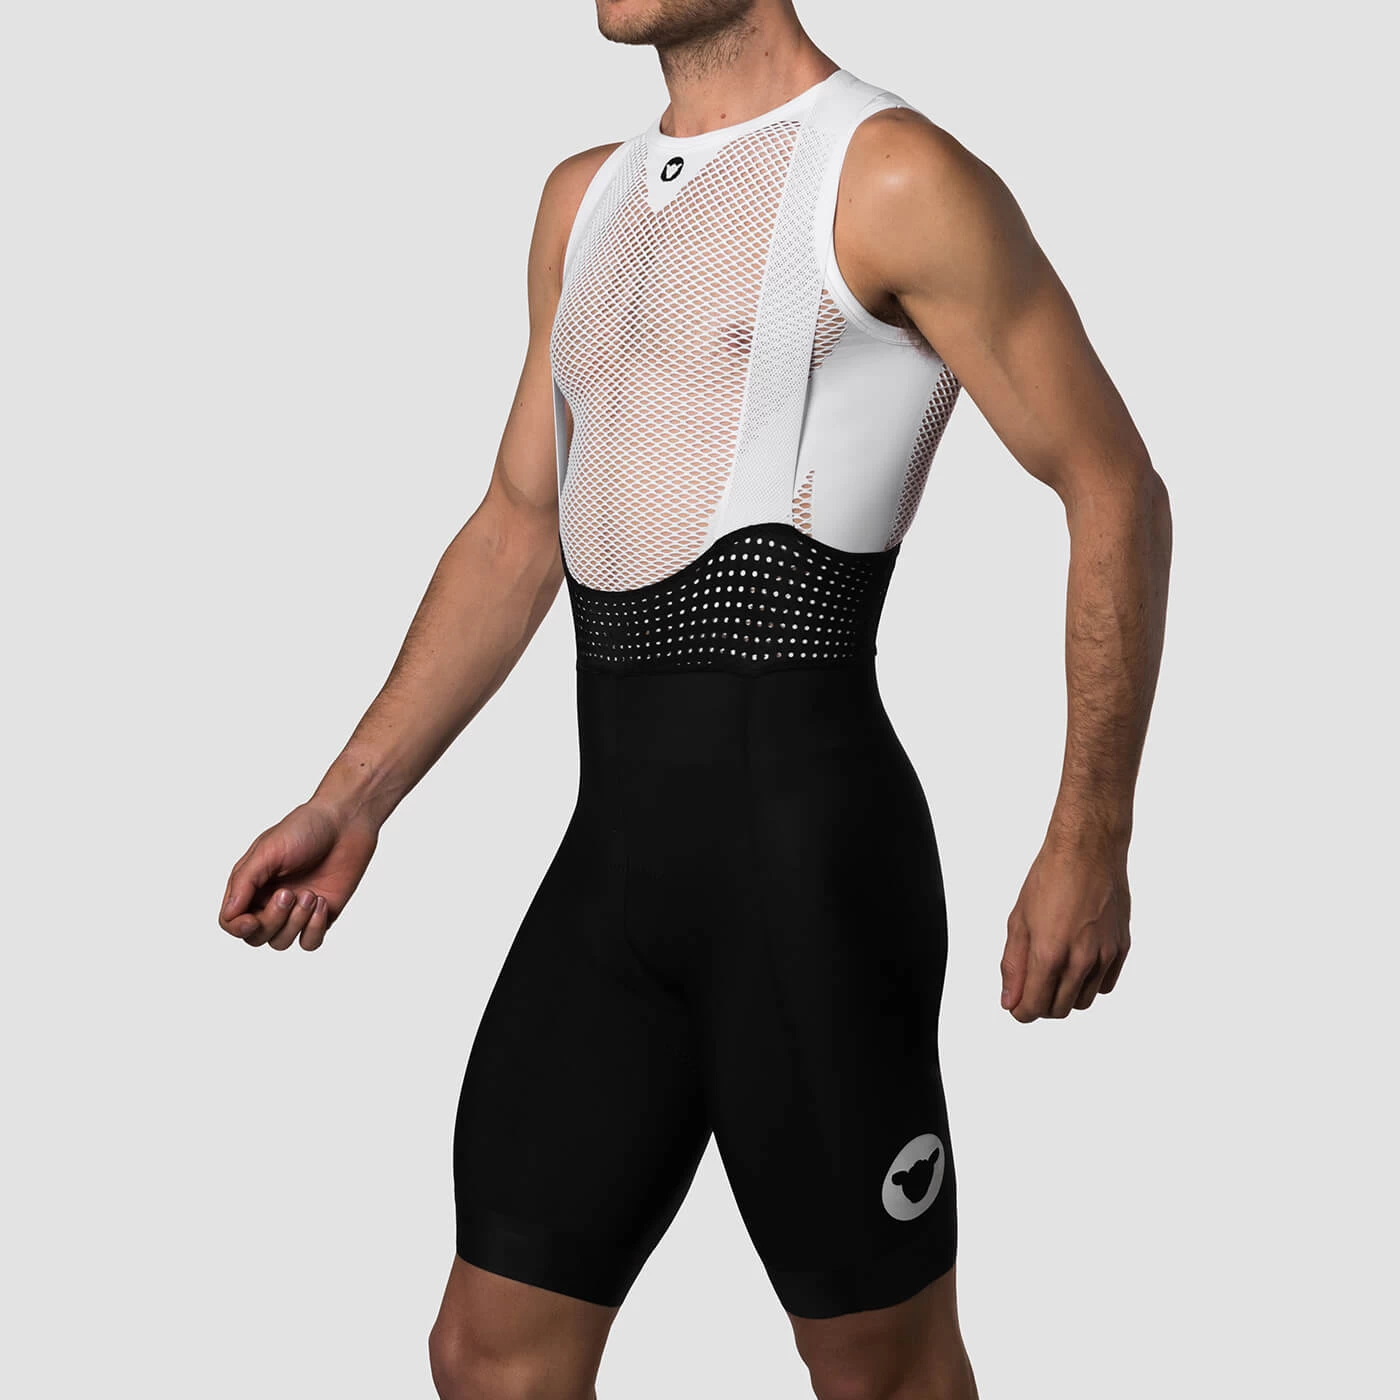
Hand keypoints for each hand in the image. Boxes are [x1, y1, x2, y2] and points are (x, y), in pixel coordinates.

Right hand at [218, 801, 378, 950]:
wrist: (346, 822)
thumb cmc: (304, 828)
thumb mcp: (267, 850)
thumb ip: (245, 882)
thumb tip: (229, 914)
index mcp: (251, 885)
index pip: (231, 921)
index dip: (238, 928)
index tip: (251, 921)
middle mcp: (269, 901)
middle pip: (256, 937)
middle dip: (272, 920)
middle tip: (289, 893)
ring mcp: (296, 911)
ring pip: (282, 942)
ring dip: (295, 922)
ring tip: (310, 894)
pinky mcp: (321, 916)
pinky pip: (309, 943)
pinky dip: (314, 928)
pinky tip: (323, 903)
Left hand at [999, 840, 1130, 1020]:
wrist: (1087, 851)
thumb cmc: (1050, 878)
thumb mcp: (1019, 921)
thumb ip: (1013, 965)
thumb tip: (1010, 999)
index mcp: (1050, 953)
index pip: (1034, 1007)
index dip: (1021, 1011)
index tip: (1017, 1004)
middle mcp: (1081, 960)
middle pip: (1059, 1010)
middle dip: (1041, 1004)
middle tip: (1032, 984)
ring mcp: (1105, 955)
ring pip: (1084, 1001)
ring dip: (1066, 995)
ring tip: (1055, 967)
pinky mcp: (1121, 948)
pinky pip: (1104, 985)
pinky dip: (1089, 982)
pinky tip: (1077, 961)